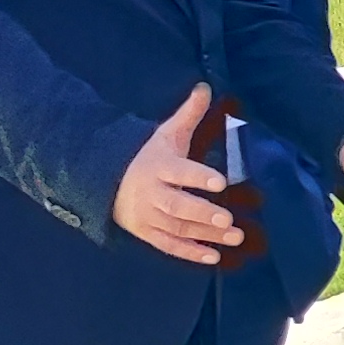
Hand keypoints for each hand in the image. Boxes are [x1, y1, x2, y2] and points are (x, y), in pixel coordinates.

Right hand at [112, 85, 238, 264]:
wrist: (108, 181)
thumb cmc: (148, 155)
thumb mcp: (166, 134)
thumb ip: (188, 114)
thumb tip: (206, 87)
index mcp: (158, 166)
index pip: (179, 172)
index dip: (198, 177)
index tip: (221, 181)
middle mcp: (151, 194)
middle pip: (176, 206)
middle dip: (202, 214)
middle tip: (229, 220)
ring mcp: (147, 216)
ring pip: (176, 228)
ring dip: (205, 235)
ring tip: (235, 237)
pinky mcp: (146, 233)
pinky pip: (167, 245)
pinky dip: (189, 253)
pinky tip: (213, 257)